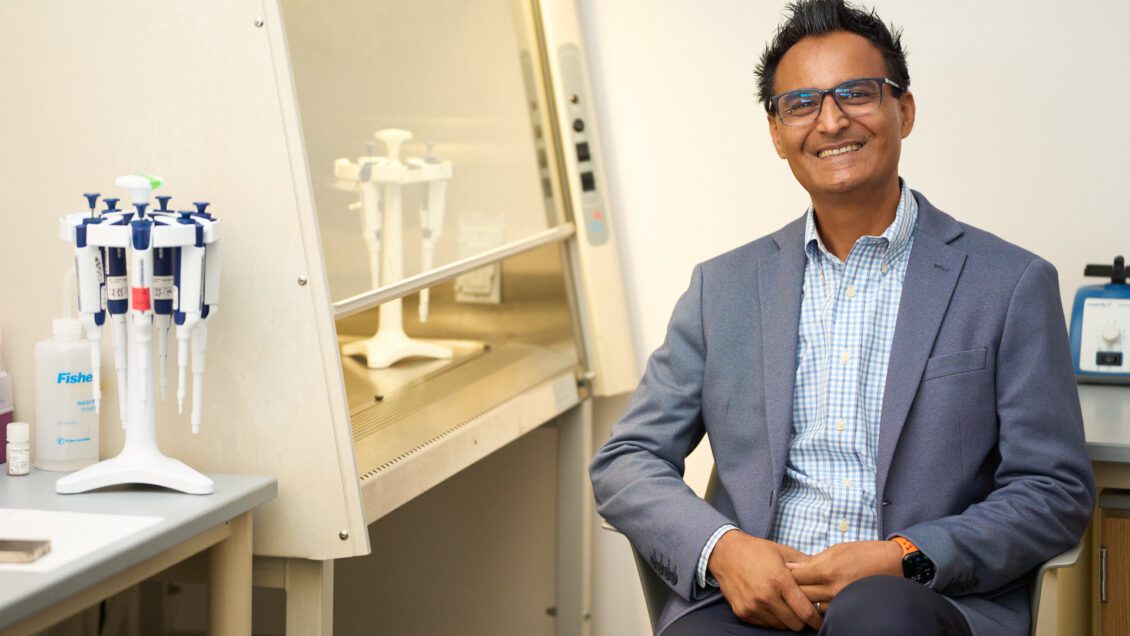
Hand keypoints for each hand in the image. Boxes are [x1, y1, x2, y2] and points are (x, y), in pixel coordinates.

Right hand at [707, 531, 821, 630]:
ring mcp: (753, 606)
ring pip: (780, 626)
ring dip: (786, 619)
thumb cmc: (757, 550)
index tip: (820, 619)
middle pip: (795, 623)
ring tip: (786, 605)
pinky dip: (771, 618)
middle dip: (802, 619)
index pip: (805, 611)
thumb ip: (806, 563)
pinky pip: (765, 624)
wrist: (725, 553)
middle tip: (803, 610)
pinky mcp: (743, 612)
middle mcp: (766, 596)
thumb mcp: (783, 551)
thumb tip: (825, 573)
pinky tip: (771, 605)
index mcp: (779, 581)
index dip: (816, 619)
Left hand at [787, 540, 902, 603]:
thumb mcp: (837, 549)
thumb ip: (812, 560)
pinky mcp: (848, 607)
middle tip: (790, 582)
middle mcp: (833, 589)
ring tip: (805, 590)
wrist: (894, 565)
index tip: (784, 571)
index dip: (788, 574)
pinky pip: (827, 610)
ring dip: (806, 599)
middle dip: (793, 588)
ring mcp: (841, 601)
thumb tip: (791, 566)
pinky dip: (820, 605)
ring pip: (812, 606)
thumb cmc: (866, 553)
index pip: (796, 577)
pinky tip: (820, 597)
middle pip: (801, 594)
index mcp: (827, 570)